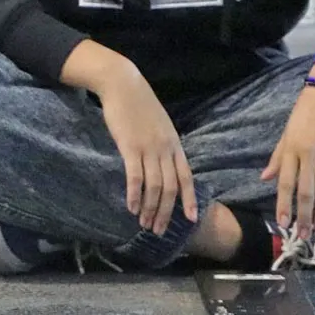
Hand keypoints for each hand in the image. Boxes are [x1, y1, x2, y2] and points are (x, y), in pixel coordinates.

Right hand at [95, 72, 197, 235]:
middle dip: (166, 212)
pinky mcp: (130, 147)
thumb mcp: (160, 126)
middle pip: (170, 188)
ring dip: (150, 209)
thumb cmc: (140, 105)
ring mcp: (149, 148)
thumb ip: (164, 146)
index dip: (190, 199)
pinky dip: (134, 195)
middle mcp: (165, 149)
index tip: (191, 219)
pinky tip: (131, 207)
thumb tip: (164, 166)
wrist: (123, 84)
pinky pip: (135, 177)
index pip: (186, 177)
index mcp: (175, 145)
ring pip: (154, 187)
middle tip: (159, 230)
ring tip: (144, 224)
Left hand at [261, 85, 314, 240]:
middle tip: (305, 234)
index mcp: (291, 149)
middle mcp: (308, 153)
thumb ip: (278, 157)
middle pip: (306, 191)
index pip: (285, 183)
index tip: (283, 224)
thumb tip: (265, 178)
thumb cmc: (305, 111)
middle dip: (305, 216)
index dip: (284, 205)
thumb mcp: (287, 132)